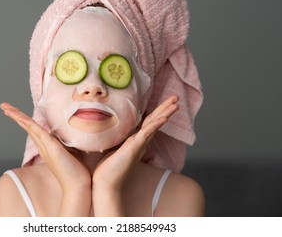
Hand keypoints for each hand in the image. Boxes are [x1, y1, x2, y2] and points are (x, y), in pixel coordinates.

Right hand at [0, 103, 90, 192]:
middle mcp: (43, 146)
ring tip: (5, 107)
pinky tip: (20, 116)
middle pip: (27, 126)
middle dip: (15, 115)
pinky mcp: (50, 148)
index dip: (25, 120)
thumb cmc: (79, 172)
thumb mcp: (75, 151)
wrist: (78, 186)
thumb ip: (71, 142)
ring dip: (17, 116)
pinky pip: (36, 132)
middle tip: (4, 106)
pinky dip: (27, 123)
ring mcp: (45, 147)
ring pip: (28, 127)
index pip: (35, 129)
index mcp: (48, 147)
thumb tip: (77, 132)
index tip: (18, 112)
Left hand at [91, 96, 178, 214]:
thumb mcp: (113, 148)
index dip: (158, 112)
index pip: (149, 122)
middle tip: (176, 97)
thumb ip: (117, 140)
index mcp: (136, 141)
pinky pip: (147, 134)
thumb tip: (112, 131)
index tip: (165, 102)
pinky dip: (155, 125)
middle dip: (166, 108)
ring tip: (176, 103)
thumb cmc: (107, 168)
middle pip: (155, 121)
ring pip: (154, 125)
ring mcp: (138, 145)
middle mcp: (140, 142)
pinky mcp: (134, 148)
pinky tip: (164, 118)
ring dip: (165, 113)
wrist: (105, 184)